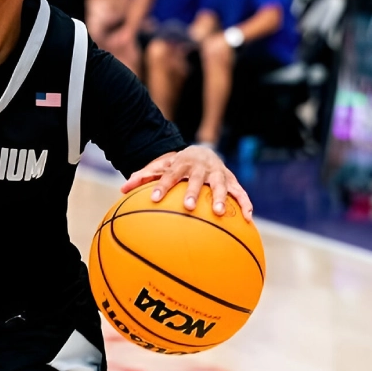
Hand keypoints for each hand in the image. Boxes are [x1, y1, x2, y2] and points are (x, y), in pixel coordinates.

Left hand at [121, 146, 252, 220]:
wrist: (201, 151)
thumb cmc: (176, 165)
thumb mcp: (160, 167)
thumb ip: (143, 177)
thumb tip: (122, 189)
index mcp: (181, 164)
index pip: (170, 175)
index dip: (162, 186)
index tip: (154, 199)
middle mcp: (201, 167)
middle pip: (196, 179)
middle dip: (192, 192)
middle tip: (188, 207)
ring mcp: (218, 173)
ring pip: (220, 184)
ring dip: (221, 197)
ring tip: (220, 212)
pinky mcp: (231, 180)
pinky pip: (240, 192)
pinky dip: (245, 203)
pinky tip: (248, 218)